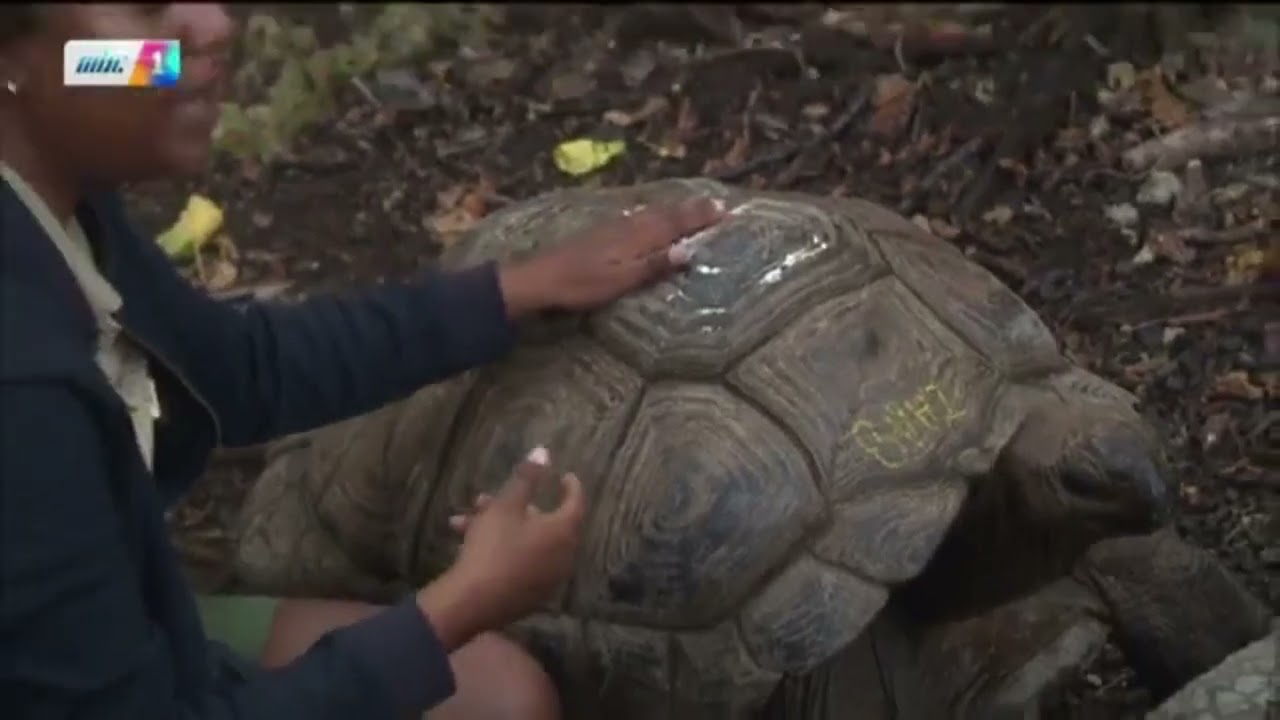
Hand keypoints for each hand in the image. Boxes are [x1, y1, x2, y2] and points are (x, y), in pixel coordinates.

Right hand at [416, 447, 584, 648]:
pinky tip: (467, 543)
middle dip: (515, 507)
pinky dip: (501, 549)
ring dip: (499, 527)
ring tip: (465, 520)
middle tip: (491, 498)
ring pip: (526, 542)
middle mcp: (563, 556)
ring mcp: (548, 578)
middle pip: (545, 523)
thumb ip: (527, 477)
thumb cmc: (494, 546)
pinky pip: (520, 562)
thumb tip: (544, 451)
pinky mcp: (530, 595)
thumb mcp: (507, 506)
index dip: (571, 486)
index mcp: (564, 531)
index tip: (565, 476)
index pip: (576, 502)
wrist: (473, 601)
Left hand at [498, 198, 725, 317]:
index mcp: (637, 237)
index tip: (725, 210)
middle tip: (717, 203)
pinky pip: (638, 216)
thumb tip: (690, 250)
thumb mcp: (622, 280)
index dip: (700, 217)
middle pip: (666, 214)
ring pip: (652, 213)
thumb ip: (655, 264)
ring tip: (692, 206)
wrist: (542, 277)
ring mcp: (614, 227)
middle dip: (692, 209)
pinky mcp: (602, 232)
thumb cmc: (583, 284)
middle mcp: (629, 226)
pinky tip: (650, 215)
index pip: (676, 223)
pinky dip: (654, 214)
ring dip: (675, 209)